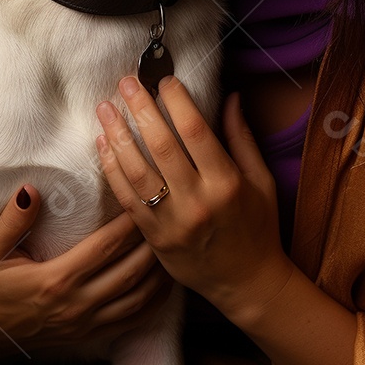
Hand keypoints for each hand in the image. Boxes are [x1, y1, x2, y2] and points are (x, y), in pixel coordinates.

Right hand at [0, 186, 173, 362]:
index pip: (105, 247)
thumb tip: (30, 190)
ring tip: (174, 240)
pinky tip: (166, 279)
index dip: (131, 223)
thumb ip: (10, 222)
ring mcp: (86, 324)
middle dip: (154, 242)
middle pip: (131, 271)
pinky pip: (134, 320)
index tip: (146, 198)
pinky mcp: (90, 336)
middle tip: (171, 214)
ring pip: (139, 298)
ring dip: (161, 270)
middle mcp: (76, 305)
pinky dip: (156, 299)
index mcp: (54, 280)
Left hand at [95, 75, 295, 327]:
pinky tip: (103, 146)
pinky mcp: (154, 238)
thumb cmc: (259, 228)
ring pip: (137, 172)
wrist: (246, 283)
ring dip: (117, 136)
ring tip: (104, 108)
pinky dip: (112, 170)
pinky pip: (126, 199)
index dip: (177, 102)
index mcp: (227, 183)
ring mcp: (173, 222)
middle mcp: (198, 201)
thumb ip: (242, 138)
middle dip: (141, 109)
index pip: (196, 132)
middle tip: (127, 82)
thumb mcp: (261, 181)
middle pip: (161, 146)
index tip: (165, 81)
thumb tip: (231, 97)